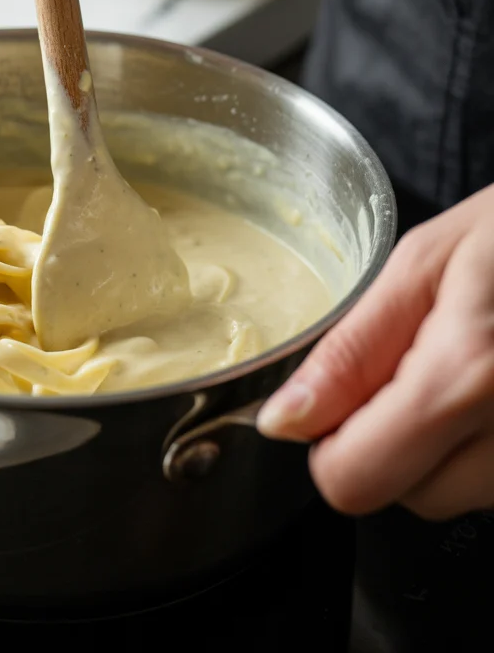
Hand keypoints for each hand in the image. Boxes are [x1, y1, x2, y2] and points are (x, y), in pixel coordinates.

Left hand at [257, 184, 493, 520]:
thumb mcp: (425, 263)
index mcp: (466, 377)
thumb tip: (284, 420)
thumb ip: (351, 351)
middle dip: (389, 440)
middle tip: (419, 361)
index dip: (326, 442)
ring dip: (444, 445)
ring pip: (459, 494)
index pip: (353, 480)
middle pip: (406, 495)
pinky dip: (488, 444)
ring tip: (474, 363)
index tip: (334, 400)